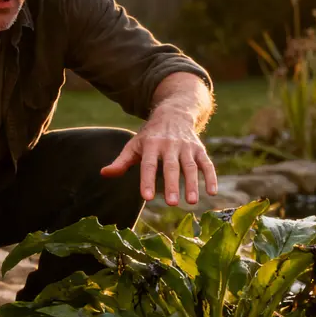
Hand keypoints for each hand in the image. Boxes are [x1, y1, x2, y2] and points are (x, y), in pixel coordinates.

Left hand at [101, 106, 218, 205]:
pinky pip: (207, 164)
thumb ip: (121, 162)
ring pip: (191, 166)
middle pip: (172, 167)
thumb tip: (103, 174)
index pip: (148, 164)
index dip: (147, 180)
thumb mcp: (135, 145)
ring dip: (192, 184)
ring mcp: (186, 147)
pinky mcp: (199, 149)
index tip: (147, 198)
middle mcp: (170, 145)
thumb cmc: (150, 135)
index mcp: (151, 144)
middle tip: (172, 204)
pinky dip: (211, 177)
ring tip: (192, 202)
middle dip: (173, 185)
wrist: (174, 112)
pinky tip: (212, 193)